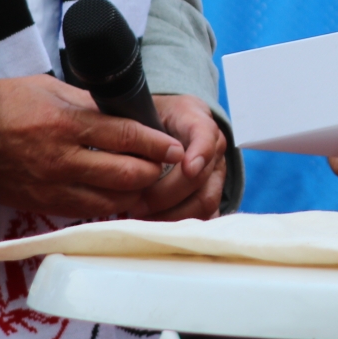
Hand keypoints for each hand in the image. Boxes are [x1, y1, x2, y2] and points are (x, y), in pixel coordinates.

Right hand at [0, 74, 185, 218]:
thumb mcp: (54, 89)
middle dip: (152, 172)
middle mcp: (62, 159)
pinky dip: (108, 205)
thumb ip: (91, 104)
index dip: (156, 145)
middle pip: (125, 176)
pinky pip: (87, 212)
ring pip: (110, 202)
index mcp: (67, 123)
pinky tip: (118, 195)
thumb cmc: (10, 104)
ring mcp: (53, 186)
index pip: (125, 137)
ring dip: (134, 194)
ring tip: (146, 182)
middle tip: (164, 165)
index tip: (176, 148)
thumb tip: (126, 112)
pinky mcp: (43, 205)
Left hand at [134, 95, 228, 220]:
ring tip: (142, 216)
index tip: (187, 168)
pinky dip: (182, 223)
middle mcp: (215, 146)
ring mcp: (217, 172)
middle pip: (199, 177)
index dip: (201, 152)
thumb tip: (120, 154)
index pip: (206, 134)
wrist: (169, 124)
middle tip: (136, 204)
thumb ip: (136, 130)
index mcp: (197, 119)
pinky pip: (206, 216)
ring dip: (172, 213)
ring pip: (205, 201)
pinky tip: (158, 225)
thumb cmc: (153, 119)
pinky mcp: (213, 193)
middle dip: (166, 194)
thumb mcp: (143, 112)